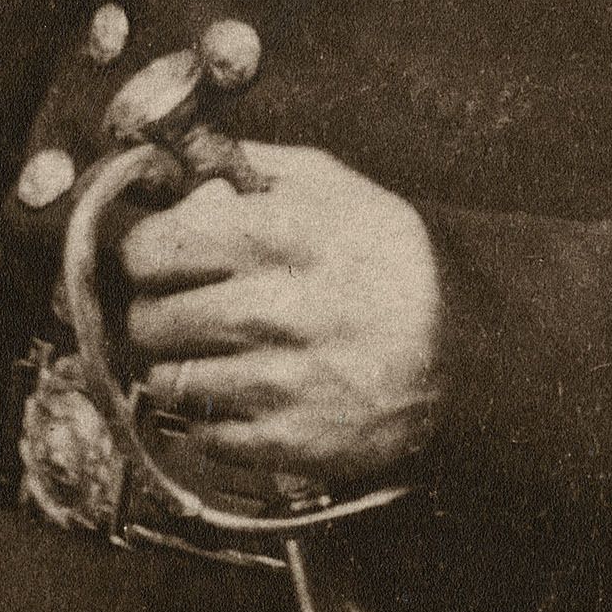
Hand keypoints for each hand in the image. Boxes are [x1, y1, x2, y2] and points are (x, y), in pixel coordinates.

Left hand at [118, 142, 439, 481]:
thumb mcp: (331, 186)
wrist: (466, 349)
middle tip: (183, 309)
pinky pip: (202, 435)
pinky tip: (245, 393)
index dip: (145, 253)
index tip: (158, 258)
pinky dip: (212, 418)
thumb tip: (171, 169)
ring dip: (178, 368)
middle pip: (148, 320)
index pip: (150, 249)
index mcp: (275, 237)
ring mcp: (278, 383)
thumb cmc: (389, 259)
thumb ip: (247, 168)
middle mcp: (271, 311)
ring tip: (215, 353)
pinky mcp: (287, 442)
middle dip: (156, 312)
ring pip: (166, 381)